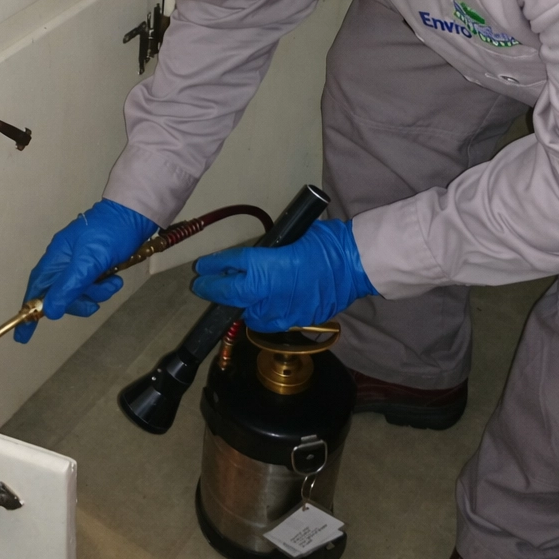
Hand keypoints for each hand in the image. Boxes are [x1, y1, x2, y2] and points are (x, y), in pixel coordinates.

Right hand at [15, 199, 158, 342]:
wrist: (134, 214)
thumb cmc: (109, 234)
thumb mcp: (89, 261)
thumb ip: (69, 286)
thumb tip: (50, 312)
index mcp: (56, 258)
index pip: (37, 289)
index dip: (30, 311)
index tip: (23, 336)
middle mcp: (64, 262)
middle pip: (59, 295)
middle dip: (76, 302)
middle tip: (92, 304)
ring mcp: (80, 264)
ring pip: (79, 292)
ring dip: (96, 293)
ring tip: (112, 283)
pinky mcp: (95, 265)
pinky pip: (93, 285)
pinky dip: (104, 286)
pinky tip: (116, 279)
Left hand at [191, 220, 377, 331]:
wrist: (357, 265)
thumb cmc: (327, 243)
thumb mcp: (291, 237)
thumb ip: (267, 252)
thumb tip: (251, 260)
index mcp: (267, 266)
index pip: (233, 265)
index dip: (215, 266)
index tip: (202, 267)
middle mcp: (270, 292)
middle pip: (233, 294)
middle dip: (214, 289)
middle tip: (201, 285)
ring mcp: (283, 311)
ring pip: (249, 314)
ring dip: (239, 305)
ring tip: (233, 297)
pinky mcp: (295, 321)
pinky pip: (270, 321)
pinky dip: (262, 314)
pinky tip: (260, 307)